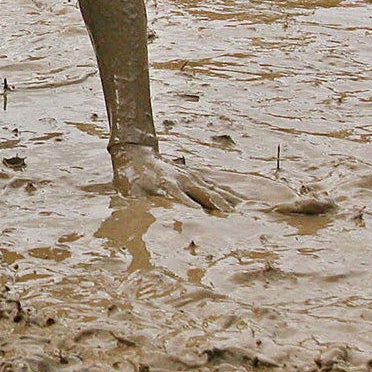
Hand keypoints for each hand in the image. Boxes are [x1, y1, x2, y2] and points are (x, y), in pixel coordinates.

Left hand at [110, 144, 236, 212]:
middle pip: (202, 192)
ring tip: (242, 209)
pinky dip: (227, 192)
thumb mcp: (129, 191)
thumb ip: (137, 201)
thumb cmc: (131, 179)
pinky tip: (239, 200)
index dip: (188, 204)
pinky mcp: (194, 176)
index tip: (199, 214)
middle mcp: (181, 179)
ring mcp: (190, 176)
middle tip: (230, 216)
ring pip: (212, 188)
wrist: (137, 156)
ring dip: (226, 198)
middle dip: (216, 203)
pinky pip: (214, 185)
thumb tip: (140, 215)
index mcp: (165, 183)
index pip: (178, 196)